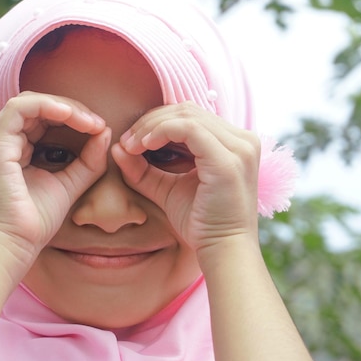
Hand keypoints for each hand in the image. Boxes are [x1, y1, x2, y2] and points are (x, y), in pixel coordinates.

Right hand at [0, 91, 109, 257]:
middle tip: (97, 123)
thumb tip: (104, 131)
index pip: (40, 118)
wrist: (14, 244)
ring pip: (29, 102)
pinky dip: (49, 107)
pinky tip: (72, 117)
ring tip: (89, 120)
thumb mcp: (69, 183)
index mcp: (10, 148)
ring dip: (63, 107)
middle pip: (36, 106)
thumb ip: (88, 160)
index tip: (98, 128)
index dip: (71, 117)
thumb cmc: (35, 221)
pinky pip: (21, 108)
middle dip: (70, 109)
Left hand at [112, 101, 259, 253]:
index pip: (190, 115)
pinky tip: (143, 146)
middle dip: (150, 121)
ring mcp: (239, 147)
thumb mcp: (167, 189)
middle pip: (187, 110)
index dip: (156, 122)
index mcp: (234, 143)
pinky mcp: (227, 159)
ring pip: (185, 115)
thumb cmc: (200, 223)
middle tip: (126, 140)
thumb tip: (117, 147)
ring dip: (151, 127)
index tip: (130, 141)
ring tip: (131, 144)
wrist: (222, 251)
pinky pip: (188, 128)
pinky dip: (161, 132)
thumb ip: (143, 169)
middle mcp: (242, 140)